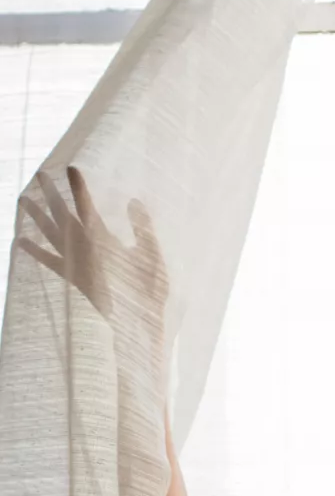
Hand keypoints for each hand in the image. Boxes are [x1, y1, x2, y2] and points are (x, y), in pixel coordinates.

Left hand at [18, 167, 167, 359]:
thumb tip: (133, 201)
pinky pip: (49, 262)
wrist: (136, 327)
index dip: (79, 187)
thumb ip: (144, 229)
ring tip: (22, 199)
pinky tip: (21, 241)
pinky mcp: (72, 280)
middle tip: (40, 174)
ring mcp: (75, 265)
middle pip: (62, 215)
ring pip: (50, 235)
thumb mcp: (154, 258)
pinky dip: (35, 252)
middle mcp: (83, 250)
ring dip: (36, 216)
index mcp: (103, 242)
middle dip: (51, 194)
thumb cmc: (149, 293)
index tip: (71, 168)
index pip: (87, 207)